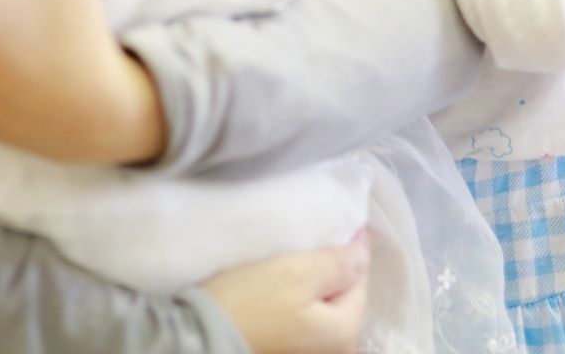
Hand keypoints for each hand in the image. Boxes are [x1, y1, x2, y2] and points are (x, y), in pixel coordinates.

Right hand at [202, 229, 370, 353]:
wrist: (199, 337)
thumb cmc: (250, 303)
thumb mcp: (298, 273)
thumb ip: (340, 262)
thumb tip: (365, 249)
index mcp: (346, 333)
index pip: (360, 278)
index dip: (347, 247)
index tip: (332, 223)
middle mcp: (336, 350)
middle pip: (341, 293)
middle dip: (330, 266)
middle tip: (311, 239)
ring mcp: (310, 353)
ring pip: (322, 304)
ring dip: (313, 282)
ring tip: (293, 258)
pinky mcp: (287, 349)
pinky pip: (304, 316)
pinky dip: (298, 298)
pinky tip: (279, 284)